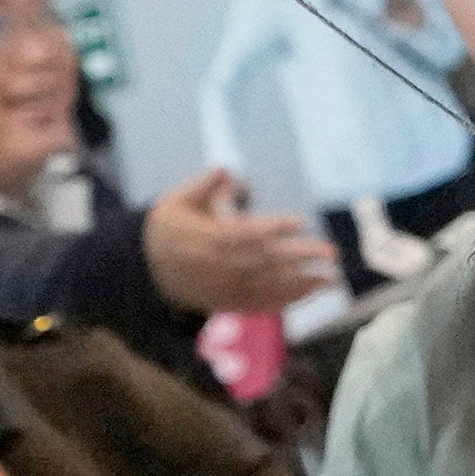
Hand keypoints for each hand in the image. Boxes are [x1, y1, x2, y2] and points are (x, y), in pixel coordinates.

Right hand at [144, 170, 334, 317]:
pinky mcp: (225, 303)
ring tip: (330, 279)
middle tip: (330, 253)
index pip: (245, 234)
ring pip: (265, 288)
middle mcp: (217, 266)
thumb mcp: (176, 200)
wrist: (144, 267)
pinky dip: (285, 301)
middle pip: (263, 262)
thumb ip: (202, 186)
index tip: (299, 221)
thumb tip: (224, 171)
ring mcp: (222, 288)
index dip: (273, 228)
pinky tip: (310, 293)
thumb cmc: (167, 226)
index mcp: (207, 238)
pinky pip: (259, 304)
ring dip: (300, 285)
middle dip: (299, 258)